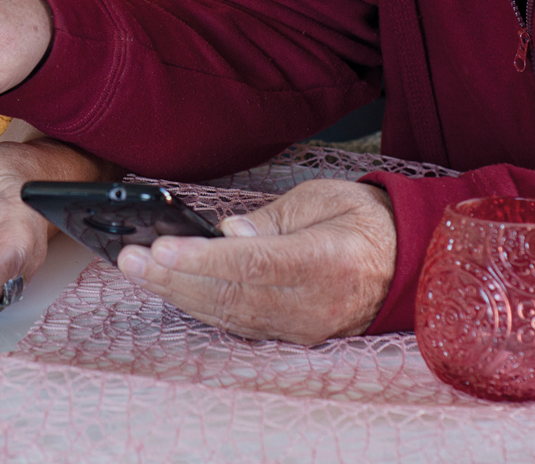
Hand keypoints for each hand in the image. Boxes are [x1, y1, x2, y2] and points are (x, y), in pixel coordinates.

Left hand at [114, 179, 396, 344]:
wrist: (404, 262)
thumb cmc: (363, 222)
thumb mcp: (323, 199)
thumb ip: (273, 219)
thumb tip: (227, 234)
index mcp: (328, 261)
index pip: (255, 264)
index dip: (204, 259)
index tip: (162, 248)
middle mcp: (314, 302)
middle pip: (232, 294)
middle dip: (174, 277)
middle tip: (130, 259)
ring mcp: (302, 326)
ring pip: (229, 314)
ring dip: (178, 293)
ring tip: (138, 270)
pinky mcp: (292, 335)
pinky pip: (239, 323)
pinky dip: (201, 306)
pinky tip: (170, 288)